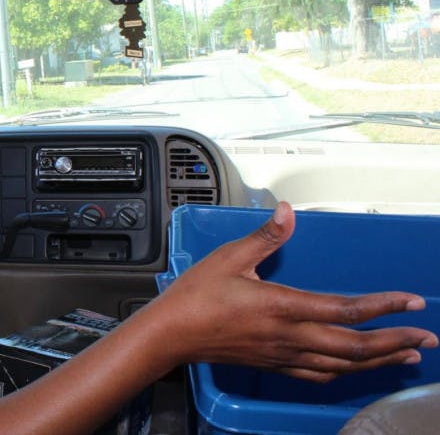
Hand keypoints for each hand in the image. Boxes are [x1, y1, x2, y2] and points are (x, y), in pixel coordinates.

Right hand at [147, 201, 437, 381]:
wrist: (171, 335)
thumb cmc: (196, 296)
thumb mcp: (229, 258)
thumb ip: (264, 237)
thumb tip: (287, 211)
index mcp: (281, 306)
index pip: (345, 309)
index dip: (384, 305)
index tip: (412, 301)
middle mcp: (289, 336)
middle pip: (355, 345)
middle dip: (396, 341)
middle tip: (427, 337)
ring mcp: (284, 355)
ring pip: (343, 364)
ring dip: (380, 360)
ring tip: (407, 356)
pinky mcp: (275, 365)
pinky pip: (320, 374)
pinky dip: (348, 372)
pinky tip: (359, 368)